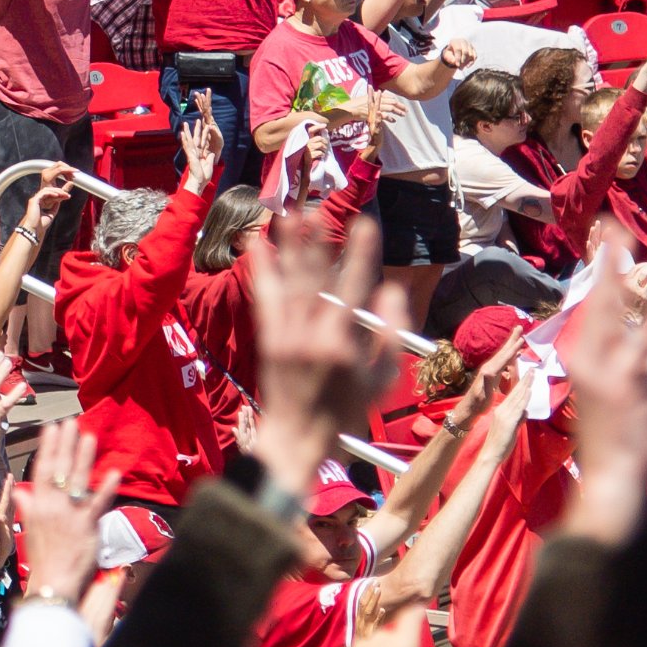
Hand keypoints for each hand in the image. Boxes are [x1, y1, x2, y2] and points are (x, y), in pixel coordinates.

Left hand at [240, 209, 398, 490]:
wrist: (297, 437)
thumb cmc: (344, 413)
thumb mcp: (380, 380)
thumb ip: (389, 334)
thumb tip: (392, 290)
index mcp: (343, 345)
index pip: (355, 288)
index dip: (361, 254)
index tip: (365, 224)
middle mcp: (312, 335)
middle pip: (316, 278)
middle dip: (318, 242)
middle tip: (320, 209)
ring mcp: (286, 336)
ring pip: (289, 282)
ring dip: (290, 247)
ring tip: (290, 214)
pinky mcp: (267, 339)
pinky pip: (263, 297)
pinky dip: (261, 270)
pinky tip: (255, 244)